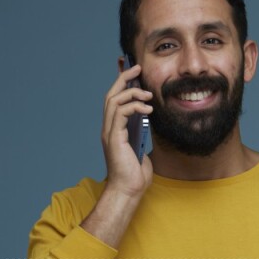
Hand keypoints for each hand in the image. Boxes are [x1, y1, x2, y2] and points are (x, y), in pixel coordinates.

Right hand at [100, 60, 153, 199]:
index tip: (133, 71)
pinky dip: (134, 106)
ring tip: (148, 94)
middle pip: (111, 95)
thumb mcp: (142, 150)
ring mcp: (109, 133)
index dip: (121, 83)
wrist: (128, 191)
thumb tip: (150, 124)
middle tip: (137, 68)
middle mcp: (108, 128)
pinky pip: (120, 113)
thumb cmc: (135, 175)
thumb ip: (142, 136)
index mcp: (114, 130)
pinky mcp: (113, 138)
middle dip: (123, 78)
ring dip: (131, 92)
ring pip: (113, 100)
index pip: (115, 100)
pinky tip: (147, 109)